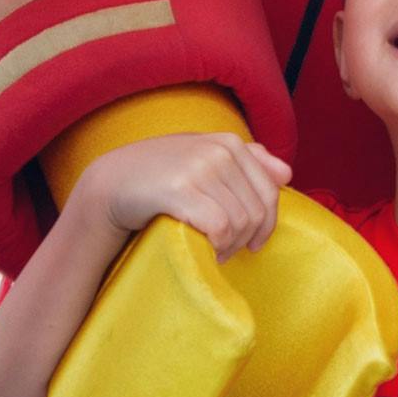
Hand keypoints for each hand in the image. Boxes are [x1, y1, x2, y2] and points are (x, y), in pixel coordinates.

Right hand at [84, 129, 291, 259]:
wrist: (110, 183)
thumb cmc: (160, 174)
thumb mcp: (202, 157)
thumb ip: (246, 160)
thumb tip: (287, 174)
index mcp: (230, 142)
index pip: (270, 191)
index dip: (266, 223)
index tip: (252, 243)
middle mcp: (219, 150)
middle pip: (256, 210)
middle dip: (247, 239)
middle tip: (229, 253)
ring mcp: (199, 168)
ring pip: (240, 221)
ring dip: (231, 246)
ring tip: (217, 253)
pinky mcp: (180, 190)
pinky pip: (219, 227)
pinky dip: (218, 246)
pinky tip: (207, 252)